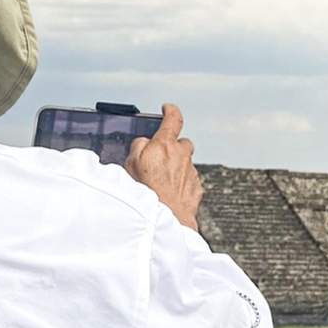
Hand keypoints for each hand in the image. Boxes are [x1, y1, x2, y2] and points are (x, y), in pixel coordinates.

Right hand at [125, 103, 201, 229]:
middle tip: (159, 158)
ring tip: (161, 180)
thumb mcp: (131, 162)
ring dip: (177, 167)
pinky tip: (169, 192)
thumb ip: (138, 145)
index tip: (167, 109)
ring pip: (186, 163)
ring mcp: (191, 172)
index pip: (173, 119)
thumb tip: (144, 142)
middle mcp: (183, 156)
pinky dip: (181, 183)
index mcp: (166, 145)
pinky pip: (189, 180)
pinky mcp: (196, 189)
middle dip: (173, 147)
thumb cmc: (147, 192)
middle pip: (182, 143)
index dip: (170, 111)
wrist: (166, 219)